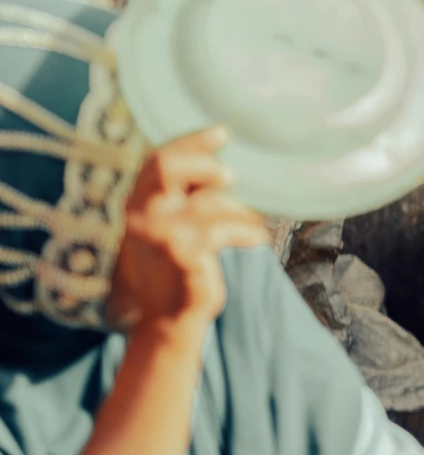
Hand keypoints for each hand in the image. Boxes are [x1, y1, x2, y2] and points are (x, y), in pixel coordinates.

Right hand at [108, 129, 268, 335]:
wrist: (166, 322)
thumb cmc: (174, 271)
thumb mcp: (169, 230)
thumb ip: (181, 200)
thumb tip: (222, 170)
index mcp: (136, 206)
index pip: (157, 161)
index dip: (191, 143)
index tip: (222, 132)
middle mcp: (141, 215)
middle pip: (168, 167)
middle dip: (202, 163)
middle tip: (229, 175)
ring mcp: (160, 234)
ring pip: (209, 203)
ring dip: (238, 211)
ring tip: (251, 224)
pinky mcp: (183, 253)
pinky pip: (226, 229)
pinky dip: (247, 231)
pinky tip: (256, 239)